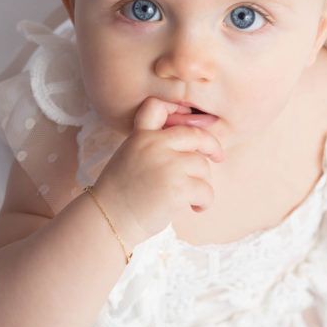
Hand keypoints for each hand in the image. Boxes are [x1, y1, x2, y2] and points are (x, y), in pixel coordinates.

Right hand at [90, 97, 224, 245]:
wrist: (108, 220)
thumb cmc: (121, 194)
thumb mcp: (129, 157)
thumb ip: (153, 147)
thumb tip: (193, 148)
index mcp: (141, 136)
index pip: (156, 106)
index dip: (175, 106)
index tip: (189, 116)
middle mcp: (154, 145)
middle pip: (196, 135)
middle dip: (212, 146)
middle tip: (218, 156)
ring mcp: (167, 165)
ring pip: (202, 167)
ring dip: (202, 184)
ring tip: (191, 197)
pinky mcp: (178, 187)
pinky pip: (206, 190)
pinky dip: (205, 202)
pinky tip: (195, 208)